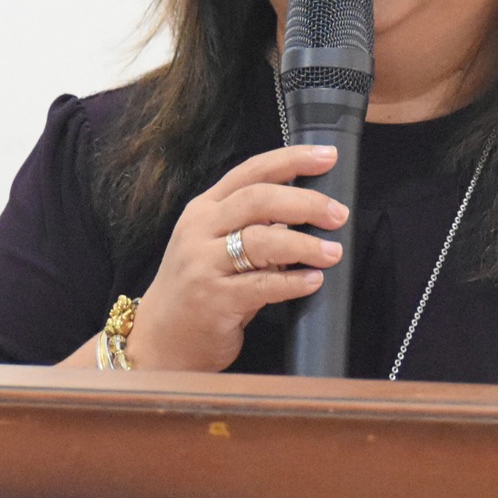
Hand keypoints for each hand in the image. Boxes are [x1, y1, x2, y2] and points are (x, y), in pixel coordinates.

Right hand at [128, 145, 349, 371]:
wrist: (160, 340)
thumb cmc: (198, 289)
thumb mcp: (216, 246)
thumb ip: (253, 226)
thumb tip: (307, 212)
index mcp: (204, 209)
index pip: (250, 172)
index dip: (291, 160)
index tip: (327, 157)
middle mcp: (199, 230)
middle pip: (258, 200)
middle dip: (305, 203)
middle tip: (338, 214)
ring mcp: (203, 265)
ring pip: (260, 241)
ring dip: (304, 244)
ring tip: (332, 252)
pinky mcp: (213, 300)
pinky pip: (261, 286)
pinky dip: (292, 283)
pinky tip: (313, 281)